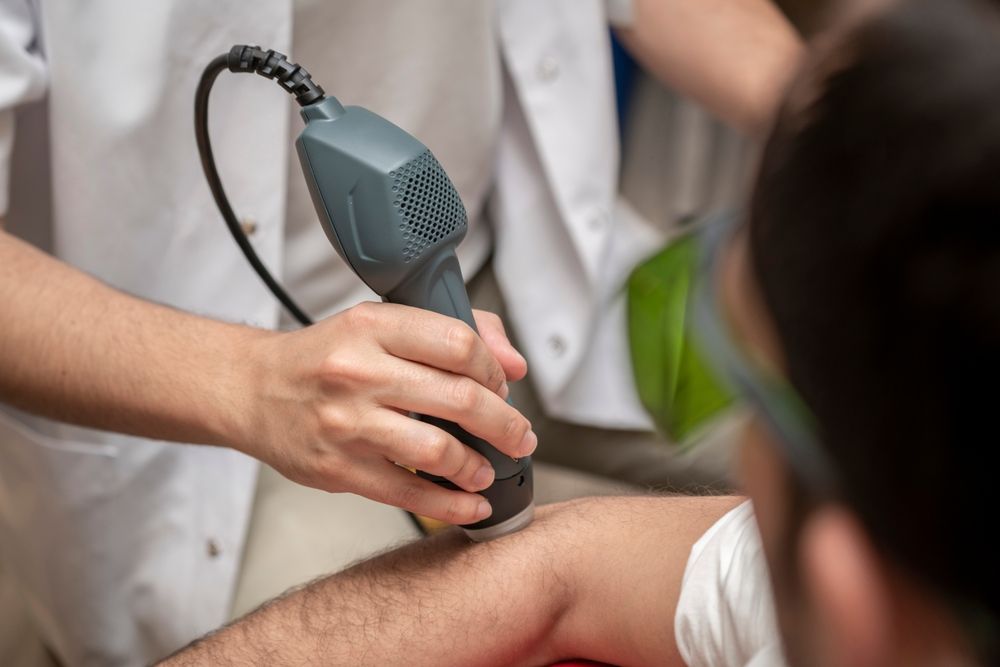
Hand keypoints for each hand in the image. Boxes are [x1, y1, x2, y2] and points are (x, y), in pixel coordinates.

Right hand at [236, 302, 533, 524]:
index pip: (459, 343)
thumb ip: (452, 329)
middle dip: (504, 424)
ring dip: (478, 467)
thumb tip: (514, 365)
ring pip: (437, 451)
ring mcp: (347, 424)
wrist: (253, 391)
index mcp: (372, 327)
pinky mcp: (339, 470)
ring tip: (489, 469)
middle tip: (519, 436)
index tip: (502, 384)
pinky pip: (409, 495)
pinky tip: (470, 505)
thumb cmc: (325, 357)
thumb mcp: (378, 323)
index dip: (494, 369)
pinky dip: (450, 506)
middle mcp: (359, 372)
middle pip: (459, 398)